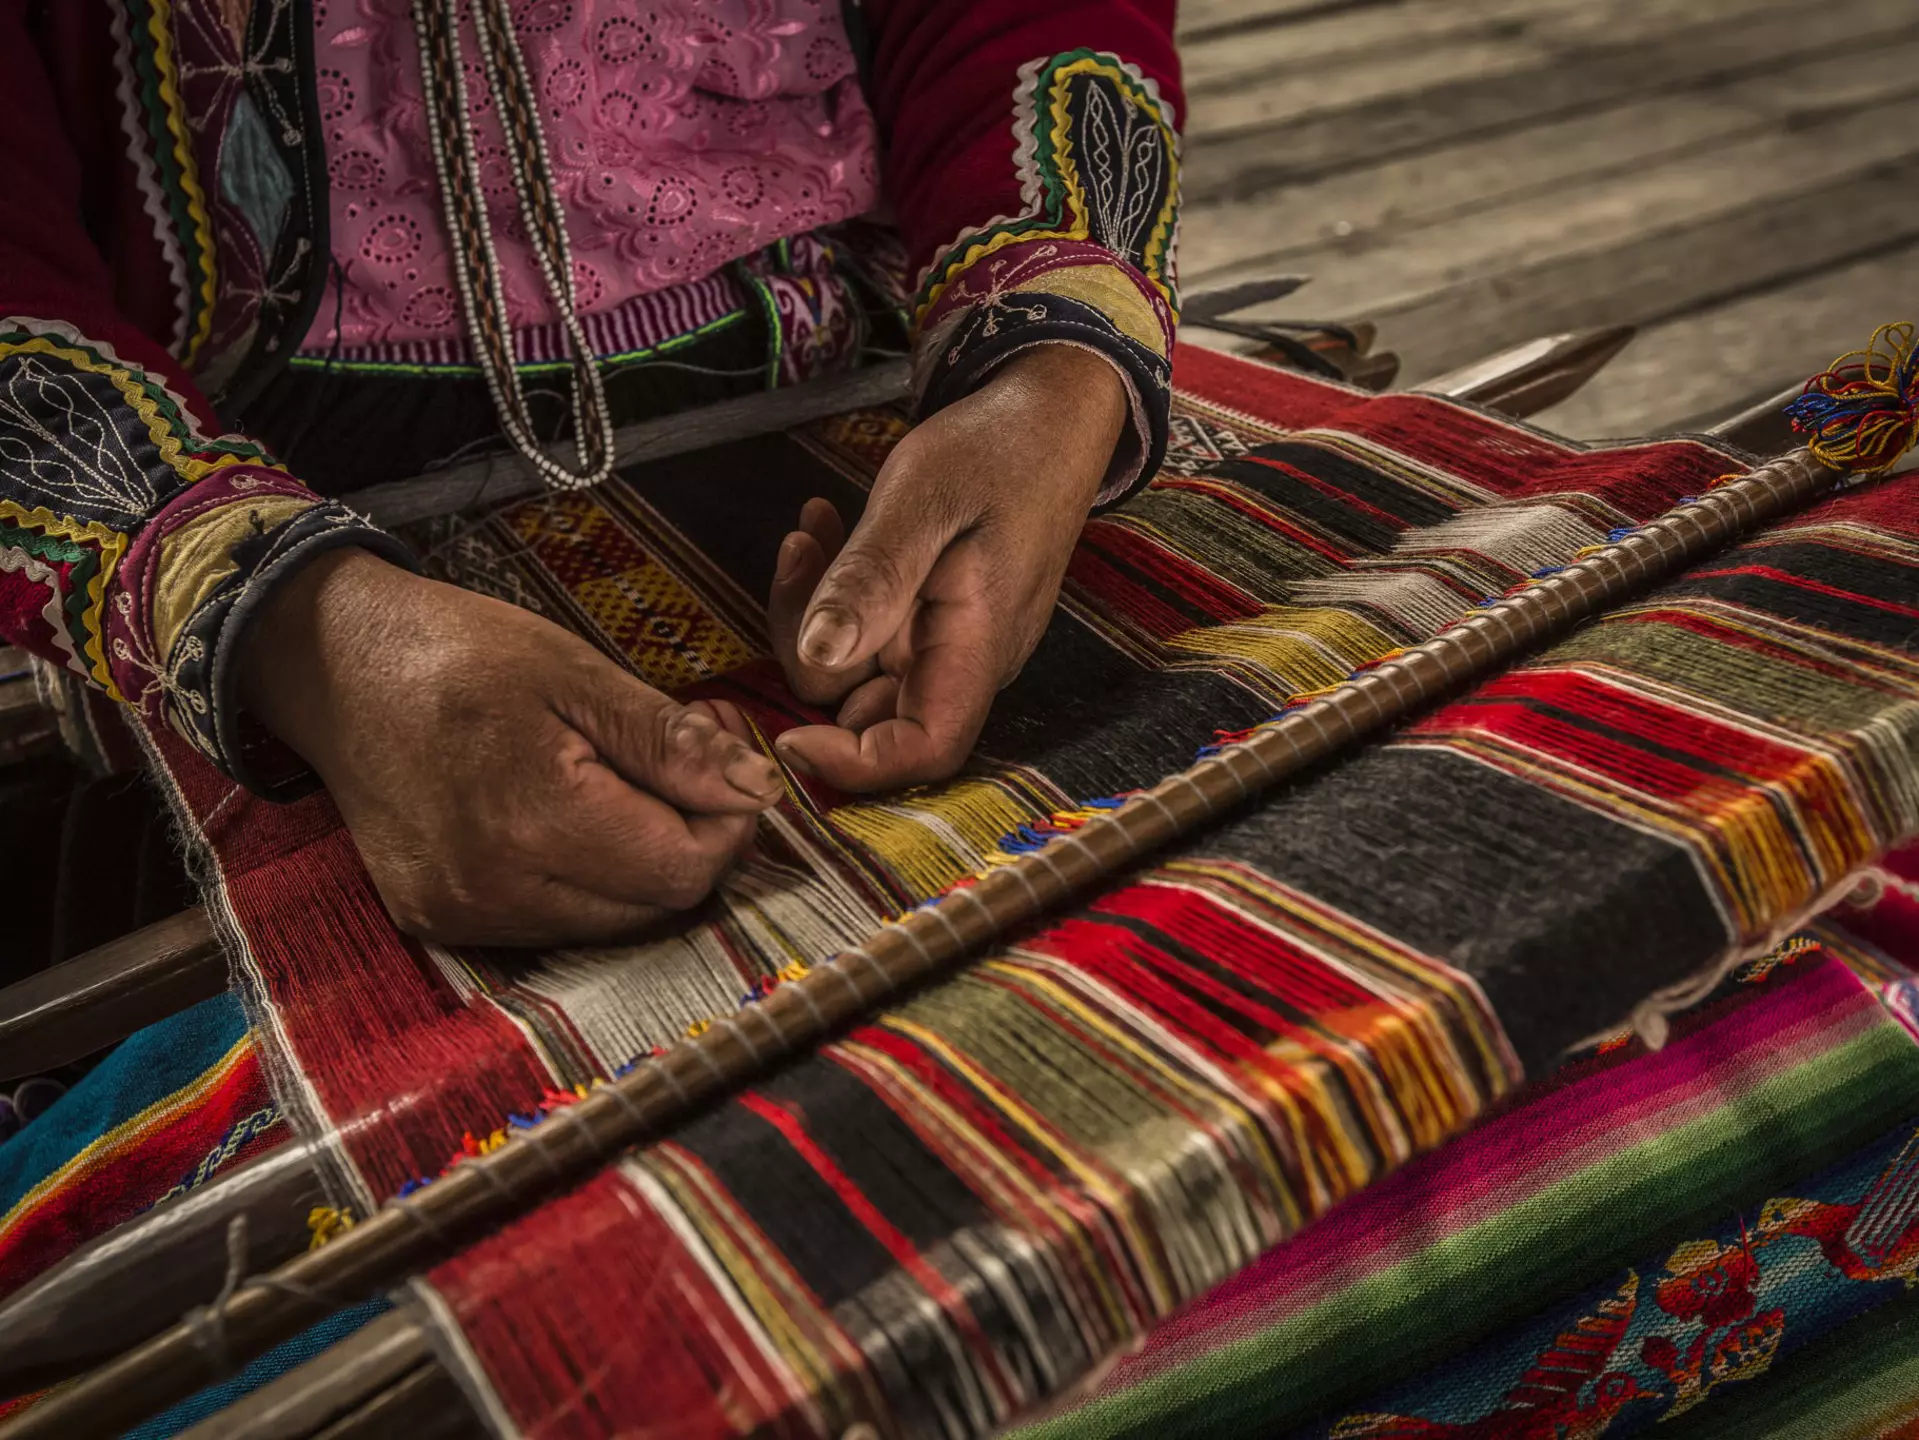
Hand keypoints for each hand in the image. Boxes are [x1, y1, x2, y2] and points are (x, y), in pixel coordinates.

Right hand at [239, 549, 784, 945]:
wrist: (334, 668)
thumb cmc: (460, 653)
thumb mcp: (577, 672)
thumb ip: (669, 741)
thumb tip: (759, 791)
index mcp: (535, 818)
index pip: (685, 870)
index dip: (727, 822)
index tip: (721, 758)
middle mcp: (495, 889)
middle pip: (655, 909)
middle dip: (691, 841)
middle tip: (684, 762)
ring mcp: (461, 917)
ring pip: (610, 926)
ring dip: (639, 866)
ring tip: (623, 783)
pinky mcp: (438, 925)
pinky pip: (553, 927)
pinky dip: (584, 882)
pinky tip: (570, 818)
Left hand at [768, 344, 1127, 789]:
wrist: (1047, 412)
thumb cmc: (998, 449)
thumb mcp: (923, 502)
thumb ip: (872, 581)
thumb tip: (817, 658)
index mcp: (977, 647)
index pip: (922, 750)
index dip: (851, 763)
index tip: (785, 733)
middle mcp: (964, 661)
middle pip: (868, 711)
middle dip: (809, 651)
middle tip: (797, 554)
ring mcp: (948, 641)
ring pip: (857, 668)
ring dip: (815, 609)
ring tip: (810, 530)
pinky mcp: (932, 616)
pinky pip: (867, 631)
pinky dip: (834, 592)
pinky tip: (823, 528)